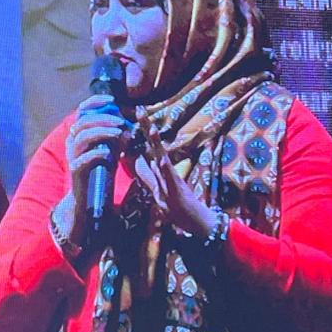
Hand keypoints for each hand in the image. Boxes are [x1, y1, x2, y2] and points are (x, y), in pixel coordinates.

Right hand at [57, 93, 126, 247]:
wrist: (89, 198)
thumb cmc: (101, 170)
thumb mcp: (111, 149)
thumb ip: (117, 136)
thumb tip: (129, 123)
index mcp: (80, 134)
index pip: (82, 111)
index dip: (95, 102)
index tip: (112, 99)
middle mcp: (73, 143)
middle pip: (84, 122)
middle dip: (104, 119)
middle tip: (121, 122)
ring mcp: (73, 156)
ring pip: (82, 137)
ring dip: (102, 132)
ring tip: (120, 134)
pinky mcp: (76, 171)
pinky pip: (83, 158)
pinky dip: (97, 153)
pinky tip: (110, 154)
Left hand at [130, 123, 218, 239]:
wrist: (198, 223)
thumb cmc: (178, 207)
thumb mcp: (157, 189)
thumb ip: (147, 175)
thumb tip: (135, 158)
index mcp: (160, 171)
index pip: (147, 147)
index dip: (140, 133)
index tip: (133, 113)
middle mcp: (166, 171)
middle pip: (154, 146)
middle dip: (146, 128)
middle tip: (139, 109)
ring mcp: (172, 180)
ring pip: (162, 158)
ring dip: (156, 143)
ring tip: (150, 127)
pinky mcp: (177, 190)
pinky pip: (170, 178)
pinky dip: (164, 169)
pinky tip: (159, 160)